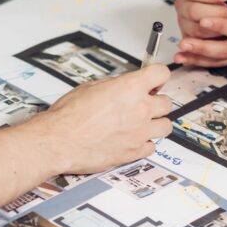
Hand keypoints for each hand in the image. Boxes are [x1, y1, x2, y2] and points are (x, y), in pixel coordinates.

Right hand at [31, 65, 173, 174]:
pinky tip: (134, 139)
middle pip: (167, 102)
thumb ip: (114, 85)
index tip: (155, 80)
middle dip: (157, 101)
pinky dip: (145, 143)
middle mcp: (140, 110)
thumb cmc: (68, 116)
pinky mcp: (134, 152)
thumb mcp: (91, 87)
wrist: (59, 141)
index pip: (161, 74)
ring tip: (143, 123)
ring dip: (156, 123)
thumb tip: (121, 85)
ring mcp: (140, 133)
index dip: (158, 76)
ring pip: (166, 126)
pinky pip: (152, 146)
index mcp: (130, 88)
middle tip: (145, 103)